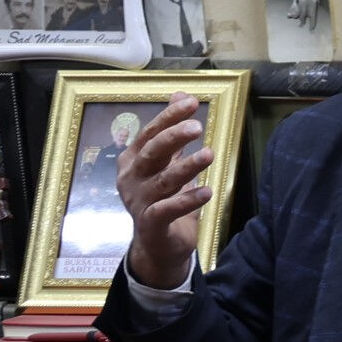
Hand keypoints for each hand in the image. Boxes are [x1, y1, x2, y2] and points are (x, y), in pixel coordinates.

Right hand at [116, 94, 211, 290]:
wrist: (158, 245)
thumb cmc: (165, 199)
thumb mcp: (169, 164)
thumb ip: (174, 134)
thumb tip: (180, 95)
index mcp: (134, 161)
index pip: (150, 134)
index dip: (168, 118)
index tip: (190, 102)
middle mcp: (131, 179)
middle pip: (151, 153)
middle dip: (172, 137)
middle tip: (197, 126)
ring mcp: (139, 202)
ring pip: (162, 181)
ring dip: (186, 166)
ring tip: (209, 154)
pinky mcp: (150, 224)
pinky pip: (167, 210)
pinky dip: (186, 200)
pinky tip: (207, 190)